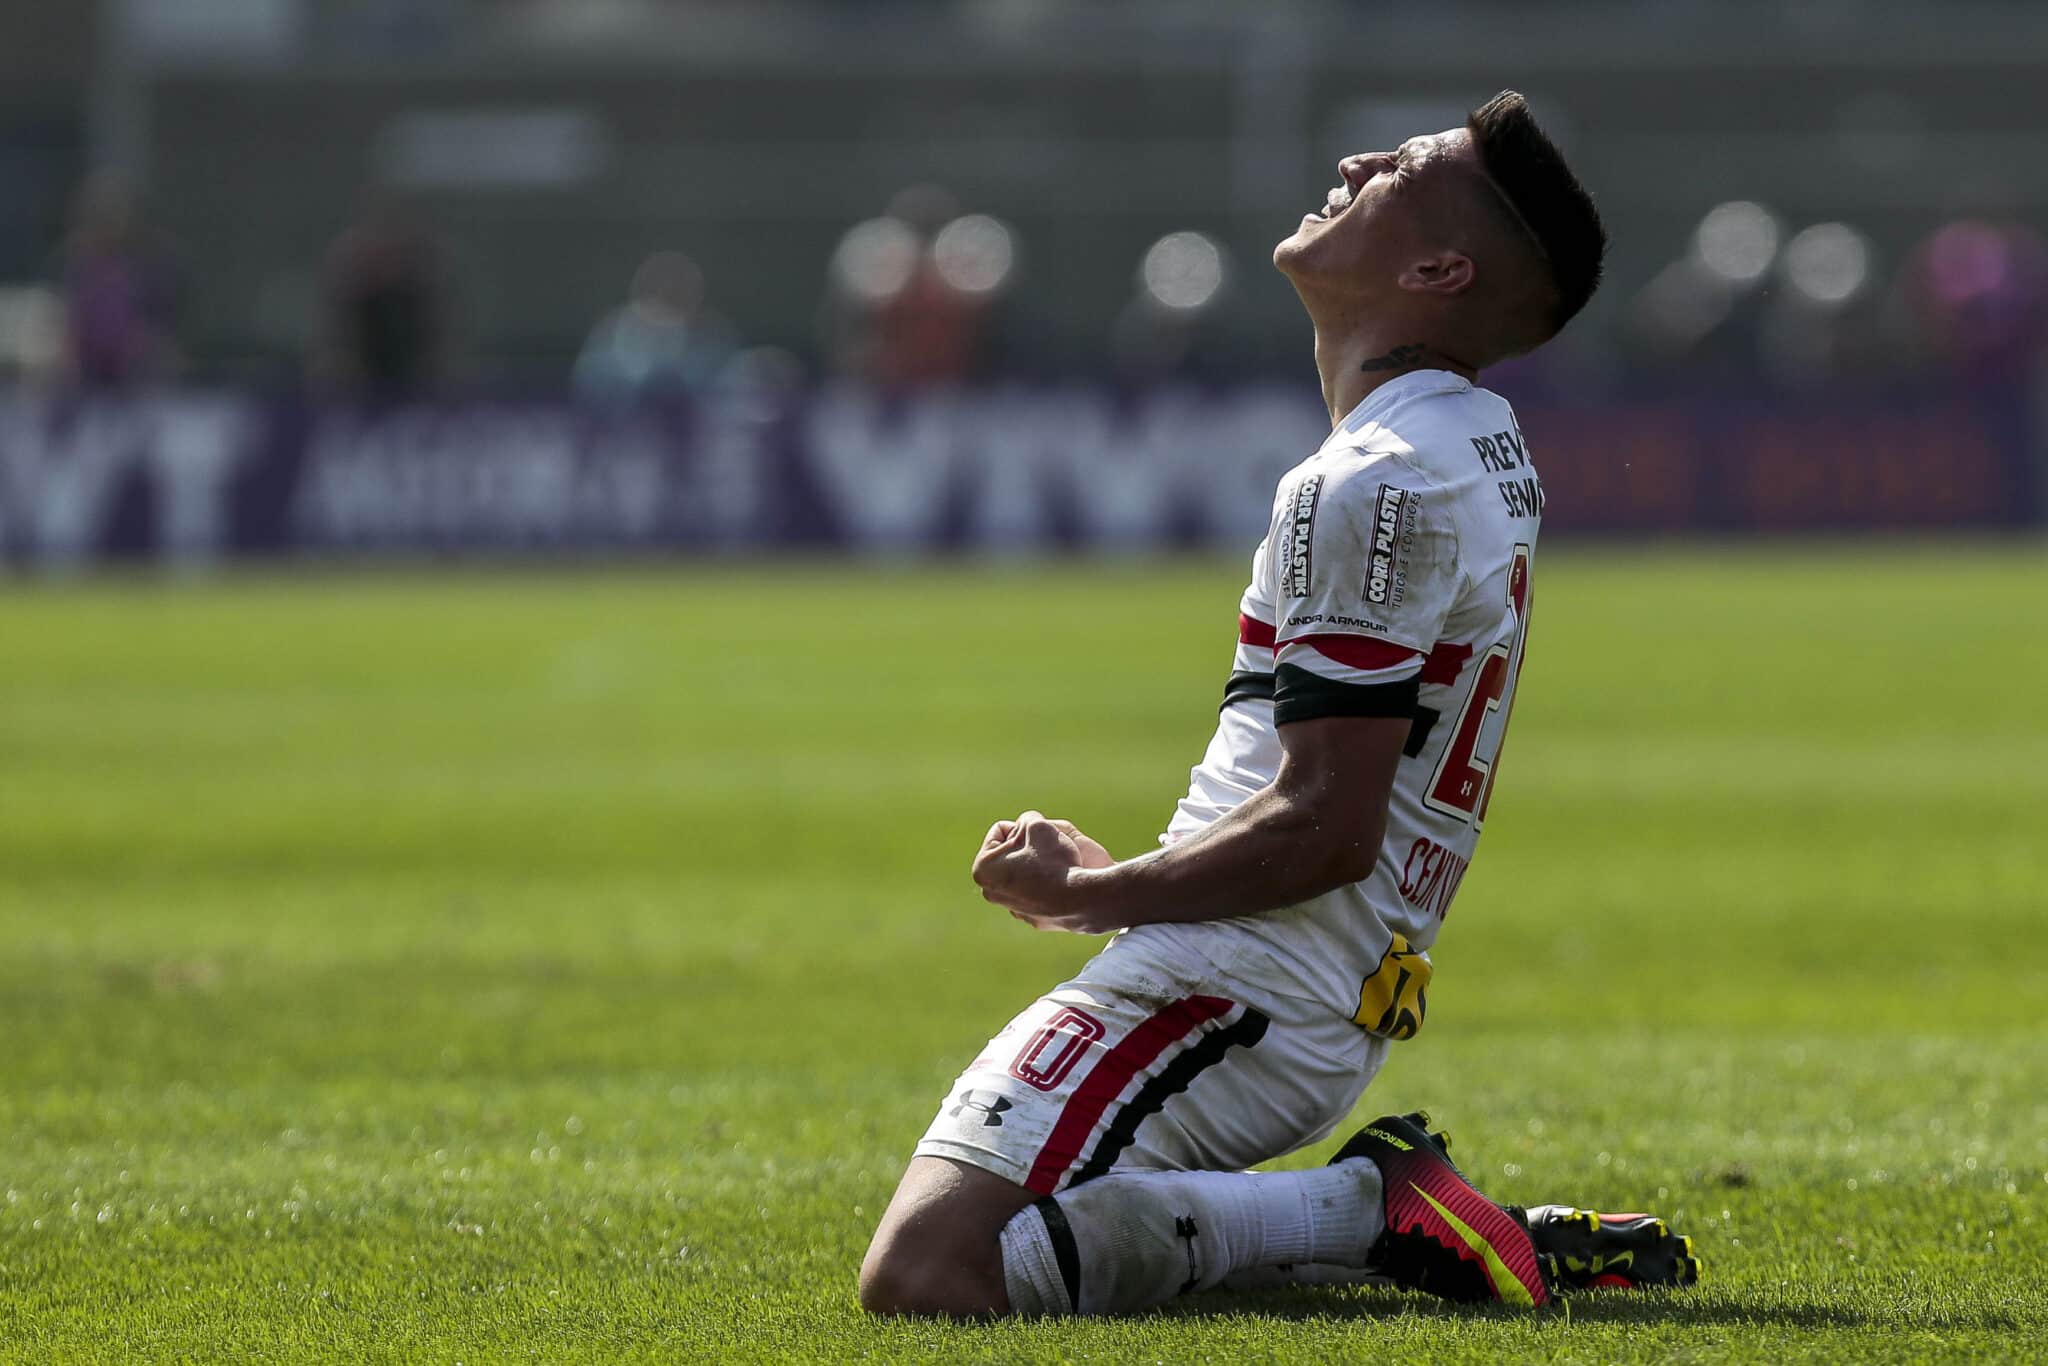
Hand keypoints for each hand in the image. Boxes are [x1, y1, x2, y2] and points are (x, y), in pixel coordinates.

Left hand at [971, 811, 1115, 932]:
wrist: (1080, 899)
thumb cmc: (1053, 861)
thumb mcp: (1037, 825)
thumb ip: (1027, 819)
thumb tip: (1027, 827)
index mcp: (983, 869)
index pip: (1000, 831)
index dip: (1023, 827)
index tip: (1036, 839)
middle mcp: (992, 893)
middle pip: (1011, 853)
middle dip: (1027, 846)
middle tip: (1046, 849)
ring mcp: (1014, 909)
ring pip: (1025, 873)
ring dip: (1038, 864)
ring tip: (1056, 867)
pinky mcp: (1035, 919)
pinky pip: (1041, 893)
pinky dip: (1049, 885)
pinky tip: (1062, 885)